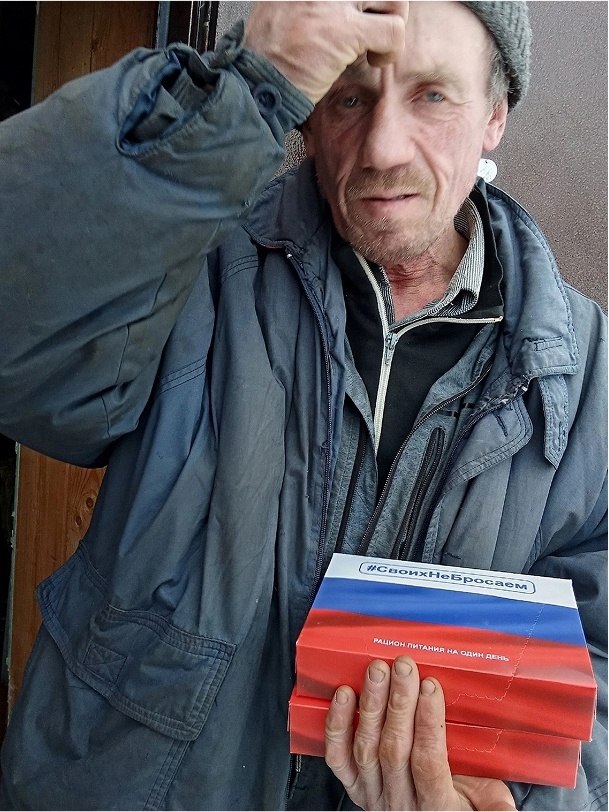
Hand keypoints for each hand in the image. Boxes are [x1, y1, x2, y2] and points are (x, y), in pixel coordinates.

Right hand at [244, 2, 407, 102]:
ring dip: (392, 24)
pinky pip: (393, 31)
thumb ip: (308, 1)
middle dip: (384, 7)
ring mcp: (334, 2)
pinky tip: (375, 60)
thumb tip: (337, 8)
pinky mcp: (346, 31)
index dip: (361, 3)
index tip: (361, 15)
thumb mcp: (279, 9)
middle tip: (375, 28)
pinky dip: (391, 51)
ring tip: (375, 45)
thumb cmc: (267, 58)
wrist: (253, 82)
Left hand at [324, 656, 516, 810]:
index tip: (431, 686)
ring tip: (378, 670)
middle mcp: (400, 801)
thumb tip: (507, 807)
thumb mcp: (484, 804)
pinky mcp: (354, 787)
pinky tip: (344, 695)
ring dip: (372, 704)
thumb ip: (493, 801)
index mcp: (436, 805)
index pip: (428, 761)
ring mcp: (373, 794)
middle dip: (399, 702)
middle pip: (395, 748)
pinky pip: (339, 757)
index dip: (429, 722)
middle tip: (403, 667)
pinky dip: (338, 724)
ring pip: (367, 747)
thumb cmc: (457, 808)